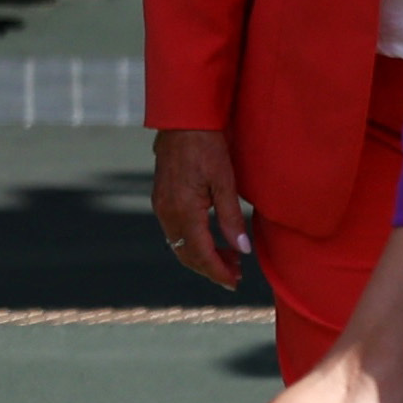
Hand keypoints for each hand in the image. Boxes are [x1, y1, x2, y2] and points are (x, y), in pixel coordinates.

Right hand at [151, 131, 250, 290]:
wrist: (183, 119)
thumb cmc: (207, 146)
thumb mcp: (225, 182)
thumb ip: (231, 219)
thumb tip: (242, 250)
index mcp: (184, 211)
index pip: (201, 254)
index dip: (218, 272)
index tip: (235, 283)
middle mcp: (167, 213)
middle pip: (187, 255)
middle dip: (211, 269)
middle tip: (236, 274)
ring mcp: (160, 206)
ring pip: (179, 245)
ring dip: (202, 256)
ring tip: (228, 258)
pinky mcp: (160, 198)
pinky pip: (174, 231)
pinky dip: (193, 242)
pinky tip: (211, 238)